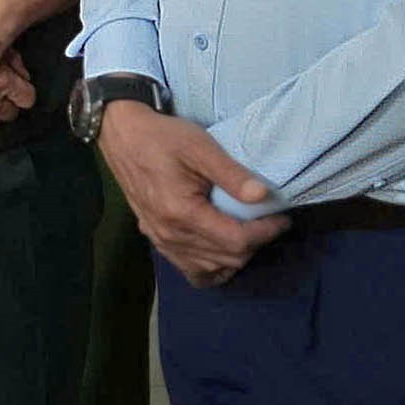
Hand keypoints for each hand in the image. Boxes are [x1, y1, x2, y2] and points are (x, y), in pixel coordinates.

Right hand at [99, 102, 287, 286]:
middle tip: (269, 222)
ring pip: (210, 269)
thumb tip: (263, 196)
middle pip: (226, 258)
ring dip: (236, 257)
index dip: (265, 233)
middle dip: (255, 244)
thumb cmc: (162, 137)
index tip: (282, 218)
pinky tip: (222, 252)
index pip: (235, 240)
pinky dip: (211, 267)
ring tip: (249, 234)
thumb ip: (231, 173)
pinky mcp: (155, 238)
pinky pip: (190, 269)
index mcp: (181, 213)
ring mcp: (160, 240)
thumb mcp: (199, 146)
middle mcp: (170, 235)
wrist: (122, 135)